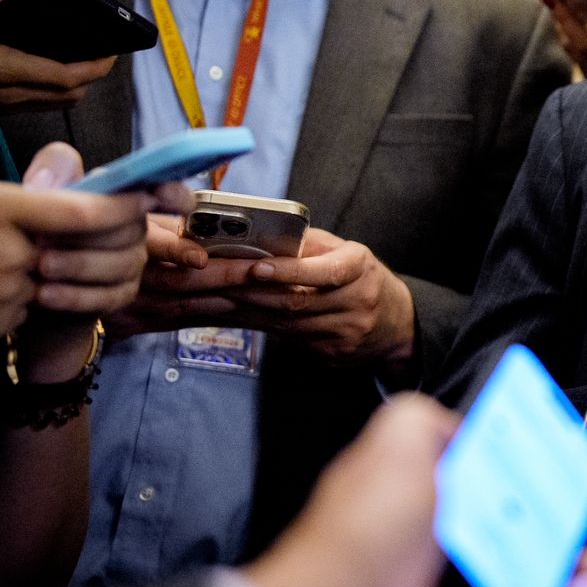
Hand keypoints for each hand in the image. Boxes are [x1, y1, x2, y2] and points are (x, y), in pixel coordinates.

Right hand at [0, 0, 115, 111]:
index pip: (62, 77)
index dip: (94, 68)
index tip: (113, 53)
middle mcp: (2, 92)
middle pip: (65, 94)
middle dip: (91, 76)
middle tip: (105, 53)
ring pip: (53, 102)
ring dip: (74, 85)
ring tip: (87, 59)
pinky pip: (36, 104)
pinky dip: (54, 90)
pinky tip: (55, 69)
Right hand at [0, 144, 157, 385]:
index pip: (87, 210)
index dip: (126, 202)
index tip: (144, 194)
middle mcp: (13, 257)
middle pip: (84, 244)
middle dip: (95, 232)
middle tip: (84, 221)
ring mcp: (9, 297)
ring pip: (56, 272)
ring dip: (51, 260)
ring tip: (0, 249)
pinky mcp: (0, 327)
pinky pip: (31, 299)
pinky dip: (24, 286)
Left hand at [20, 143, 192, 315]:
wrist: (21, 280)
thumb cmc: (33, 228)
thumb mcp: (37, 191)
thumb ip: (52, 169)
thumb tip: (52, 180)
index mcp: (124, 195)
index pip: (171, 193)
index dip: (174, 195)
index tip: (159, 193)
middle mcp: (136, 227)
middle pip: (135, 229)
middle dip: (93, 233)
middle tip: (46, 237)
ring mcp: (133, 262)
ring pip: (124, 264)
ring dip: (80, 264)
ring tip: (42, 265)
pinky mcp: (121, 294)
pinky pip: (110, 297)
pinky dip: (75, 296)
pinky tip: (45, 293)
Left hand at [117, 225, 416, 364]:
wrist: (396, 327)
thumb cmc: (365, 278)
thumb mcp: (348, 250)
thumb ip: (309, 245)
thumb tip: (259, 231)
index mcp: (359, 270)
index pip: (323, 272)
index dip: (288, 271)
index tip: (253, 266)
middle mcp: (349, 305)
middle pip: (288, 301)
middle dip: (238, 289)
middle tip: (193, 280)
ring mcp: (335, 334)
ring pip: (276, 322)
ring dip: (230, 309)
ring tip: (189, 298)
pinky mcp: (323, 354)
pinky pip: (276, 337)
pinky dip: (244, 323)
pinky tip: (217, 315)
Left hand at [244, 393, 586, 586]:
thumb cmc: (357, 543)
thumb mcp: (398, 440)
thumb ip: (439, 420)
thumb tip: (483, 423)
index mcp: (443, 507)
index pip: (521, 493)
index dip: (557, 491)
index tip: (578, 491)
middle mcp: (460, 562)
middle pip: (550, 549)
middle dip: (584, 548)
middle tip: (585, 552)